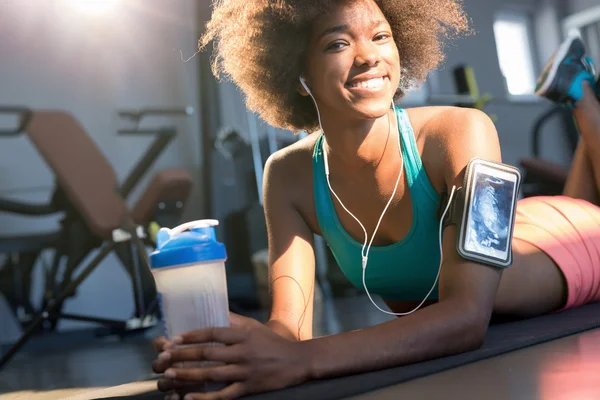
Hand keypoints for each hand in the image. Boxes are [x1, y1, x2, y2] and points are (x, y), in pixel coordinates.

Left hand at [152, 313, 310, 398]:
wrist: (298, 361)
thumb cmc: (273, 342)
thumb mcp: (254, 326)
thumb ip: (234, 320)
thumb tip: (214, 309)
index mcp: (243, 334)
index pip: (213, 332)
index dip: (192, 335)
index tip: (174, 339)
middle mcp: (243, 351)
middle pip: (208, 353)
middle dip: (183, 355)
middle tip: (163, 358)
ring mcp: (245, 371)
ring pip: (212, 374)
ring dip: (189, 374)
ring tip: (170, 375)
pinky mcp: (249, 387)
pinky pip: (224, 394)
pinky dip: (206, 397)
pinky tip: (190, 398)